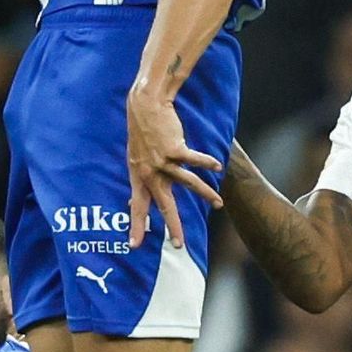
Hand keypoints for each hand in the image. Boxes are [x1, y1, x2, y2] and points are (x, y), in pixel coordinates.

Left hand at [125, 87, 222, 249]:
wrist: (144, 106)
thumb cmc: (141, 132)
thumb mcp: (135, 159)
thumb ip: (140, 179)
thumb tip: (132, 199)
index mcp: (138, 176)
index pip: (137, 206)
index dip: (136, 226)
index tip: (134, 245)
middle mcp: (149, 172)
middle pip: (164, 204)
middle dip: (172, 225)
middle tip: (178, 245)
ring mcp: (162, 161)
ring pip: (188, 184)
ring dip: (205, 194)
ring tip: (218, 204)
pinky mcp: (175, 149)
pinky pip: (195, 161)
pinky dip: (207, 164)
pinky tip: (217, 169)